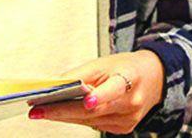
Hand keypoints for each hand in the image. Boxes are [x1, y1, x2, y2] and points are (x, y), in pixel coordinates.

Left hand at [28, 51, 164, 134]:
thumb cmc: (126, 67)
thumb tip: (54, 86)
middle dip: (63, 110)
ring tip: (42, 110)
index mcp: (130, 79)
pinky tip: (63, 113)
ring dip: (65, 115)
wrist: (152, 78)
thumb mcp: (104, 63)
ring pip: (90, 120)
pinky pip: (94, 125)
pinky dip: (78, 118)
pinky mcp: (123, 129)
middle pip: (94, 110)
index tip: (86, 99)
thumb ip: (81, 74)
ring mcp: (128, 120)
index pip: (114, 89)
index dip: (101, 96)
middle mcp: (131, 103)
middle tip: (38, 109)